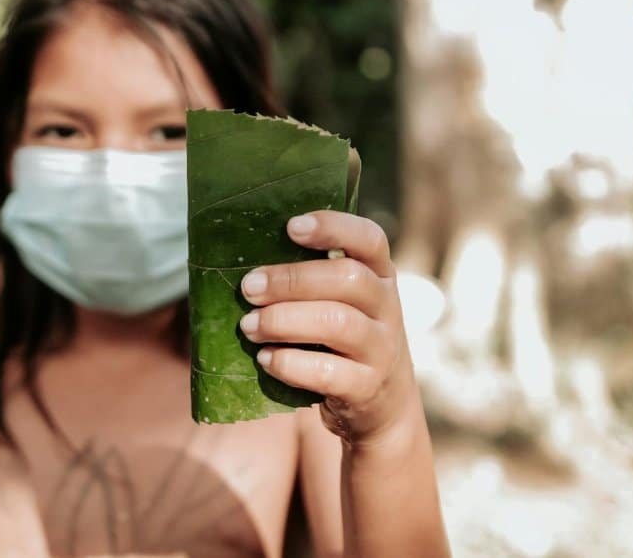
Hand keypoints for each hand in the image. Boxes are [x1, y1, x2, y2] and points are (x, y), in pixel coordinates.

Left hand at [238, 210, 417, 444]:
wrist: (380, 405)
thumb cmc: (341, 338)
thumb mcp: (338, 302)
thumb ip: (308, 279)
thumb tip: (245, 267)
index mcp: (378, 274)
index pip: (369, 239)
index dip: (333, 227)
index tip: (291, 227)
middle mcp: (386, 306)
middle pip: (348, 278)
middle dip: (291, 280)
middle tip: (249, 288)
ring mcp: (382, 348)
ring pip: (338, 323)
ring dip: (284, 321)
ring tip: (249, 326)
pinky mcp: (367, 387)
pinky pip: (329, 372)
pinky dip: (290, 363)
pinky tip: (266, 359)